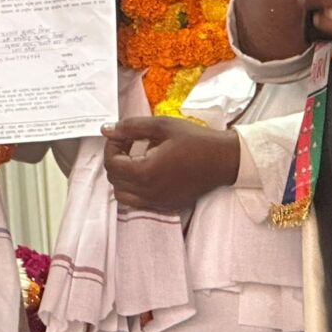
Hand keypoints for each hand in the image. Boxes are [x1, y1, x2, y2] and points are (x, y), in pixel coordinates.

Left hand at [102, 117, 239, 211]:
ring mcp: (157, 202)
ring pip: (122, 195)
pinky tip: (146, 172)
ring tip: (135, 159)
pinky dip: (133, 189)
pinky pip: (138, 202)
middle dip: (115, 159)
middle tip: (128, 143)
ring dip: (122, 177)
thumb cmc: (196, 141)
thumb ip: (131, 127)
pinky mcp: (166, 206)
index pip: (111, 164)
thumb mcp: (162, 126)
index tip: (122, 136)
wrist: (224, 160)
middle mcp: (149, 192)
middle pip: (114, 180)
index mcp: (146, 172)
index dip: (111, 147)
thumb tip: (107, 130)